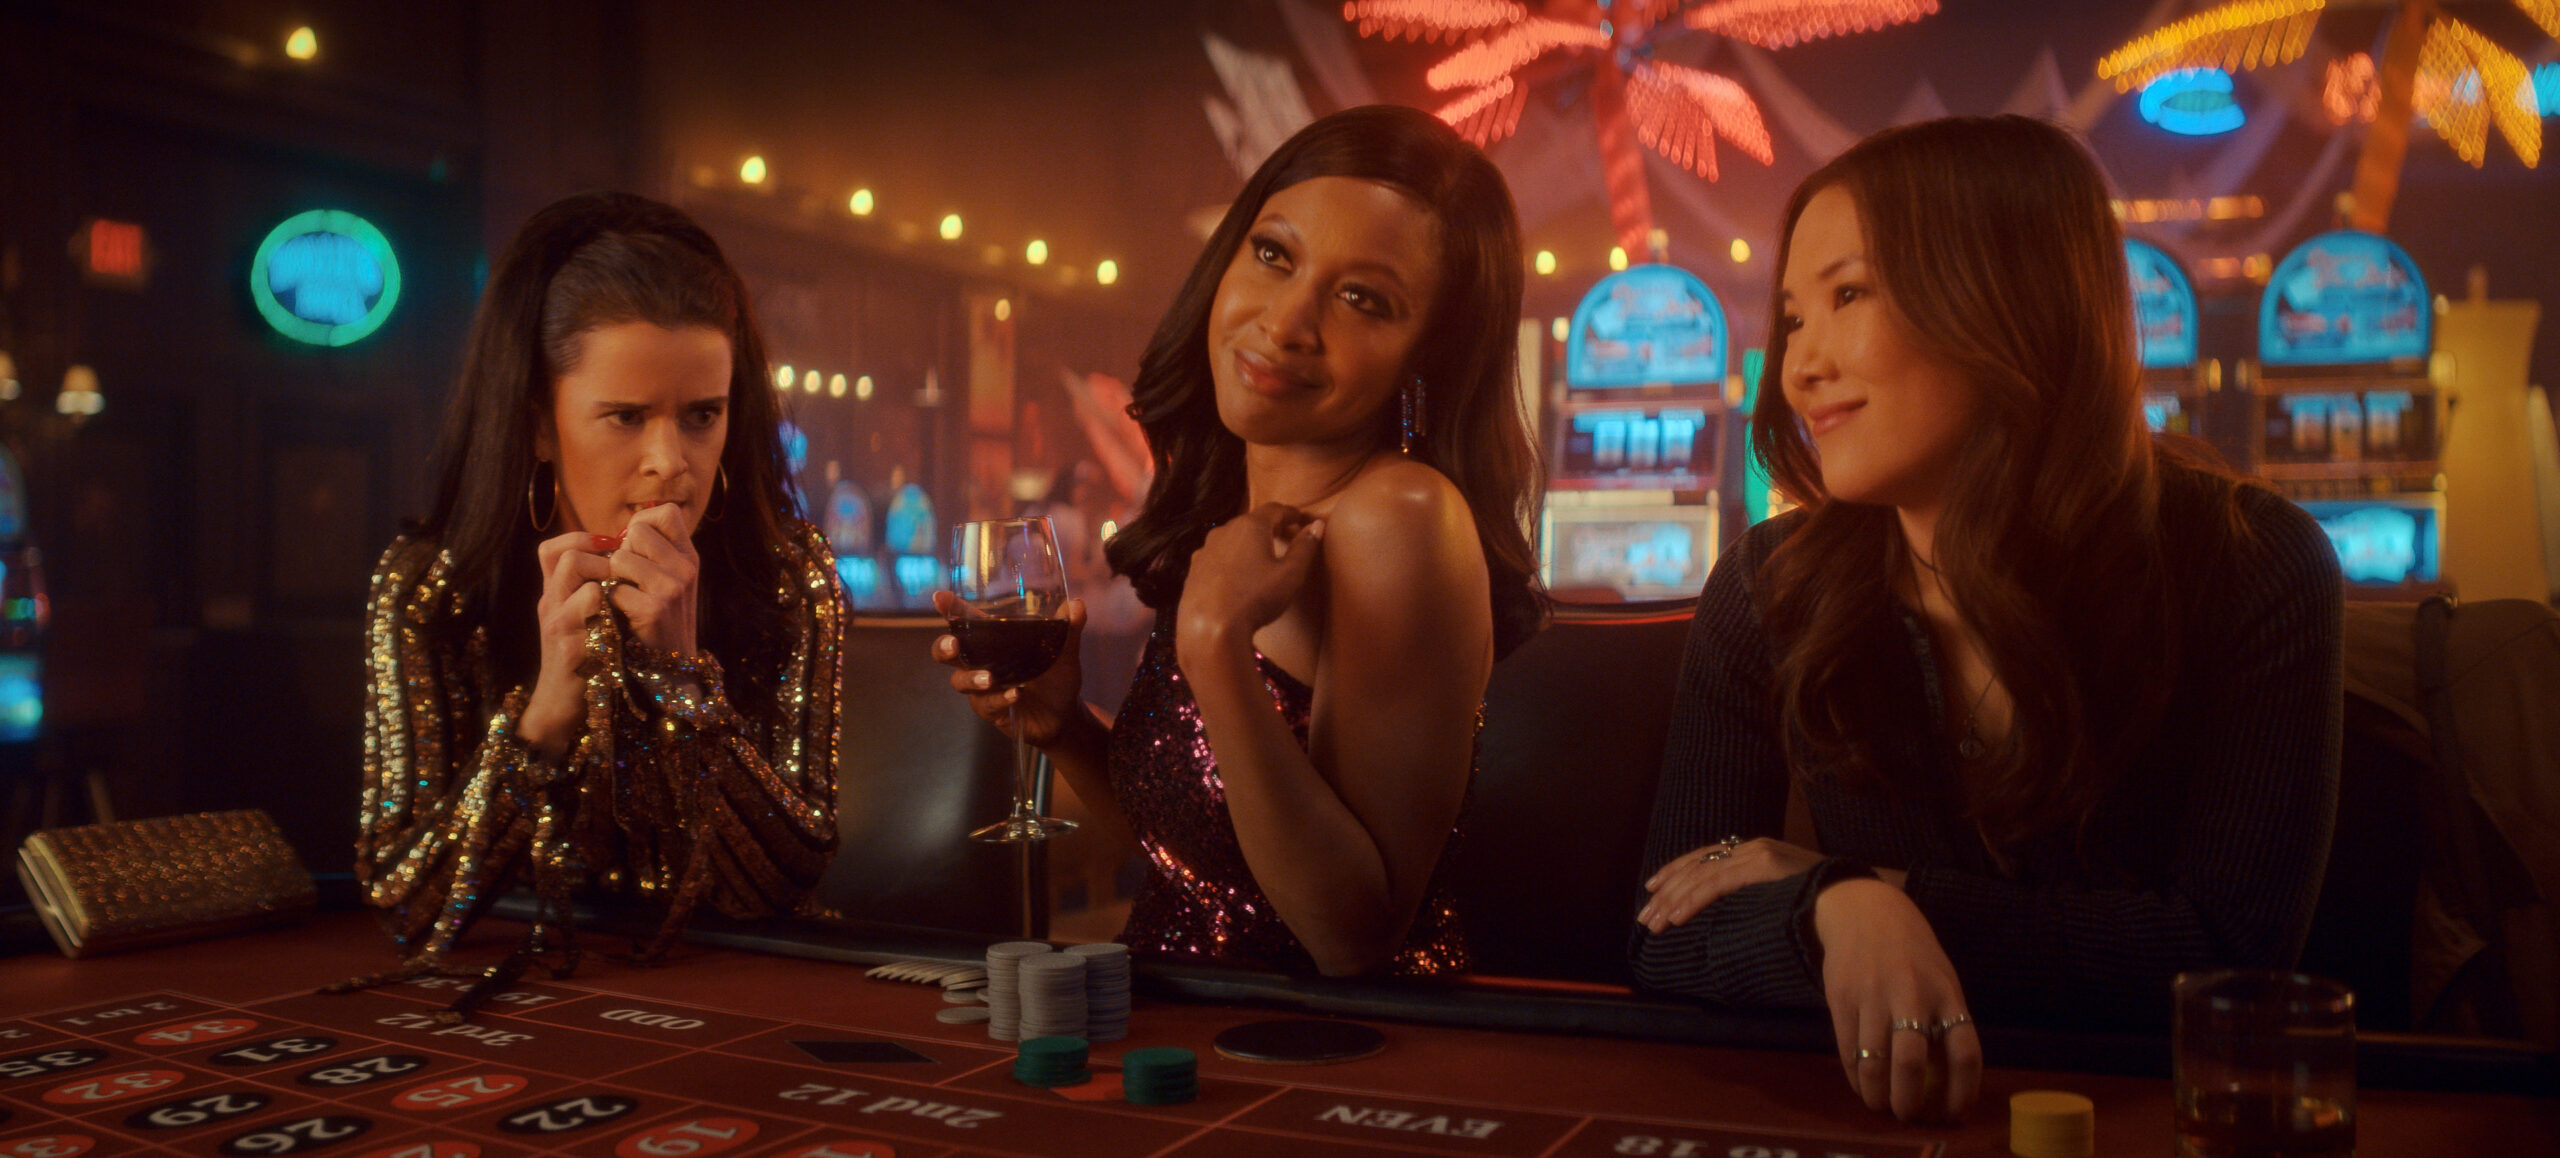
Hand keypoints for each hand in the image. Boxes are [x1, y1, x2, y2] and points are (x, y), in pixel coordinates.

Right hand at [521, 529, 618, 754]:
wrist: (565, 703)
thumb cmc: (586, 654)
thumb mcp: (586, 615)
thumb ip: (597, 586)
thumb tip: (628, 552)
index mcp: (556, 593)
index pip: (553, 548)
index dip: (581, 538)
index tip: (611, 549)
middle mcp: (551, 603)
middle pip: (568, 557)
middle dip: (603, 560)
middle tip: (624, 576)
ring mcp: (557, 626)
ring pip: (577, 581)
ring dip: (607, 583)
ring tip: (622, 598)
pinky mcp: (569, 651)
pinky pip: (587, 620)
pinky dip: (609, 617)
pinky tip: (622, 626)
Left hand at [608, 501, 700, 655]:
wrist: (670, 667)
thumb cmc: (661, 619)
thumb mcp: (671, 579)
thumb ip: (656, 552)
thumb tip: (629, 527)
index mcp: (689, 556)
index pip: (666, 513)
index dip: (644, 523)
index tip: (637, 546)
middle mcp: (686, 567)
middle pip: (637, 531)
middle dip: (623, 551)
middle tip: (628, 578)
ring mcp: (673, 587)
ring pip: (621, 558)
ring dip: (613, 578)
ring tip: (626, 597)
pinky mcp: (655, 609)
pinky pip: (614, 589)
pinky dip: (611, 602)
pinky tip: (623, 614)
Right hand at [933, 594, 1089, 747]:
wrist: (1065, 715)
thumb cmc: (1057, 677)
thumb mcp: (1066, 652)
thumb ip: (1069, 629)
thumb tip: (1076, 604)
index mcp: (993, 641)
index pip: (966, 621)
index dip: (950, 610)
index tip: (940, 598)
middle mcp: (981, 662)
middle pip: (947, 653)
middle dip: (944, 647)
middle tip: (954, 645)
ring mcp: (982, 688)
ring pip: (960, 682)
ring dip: (972, 678)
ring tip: (988, 678)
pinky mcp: (991, 711)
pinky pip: (986, 705)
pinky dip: (999, 700)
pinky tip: (1014, 696)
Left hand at [1176, 503, 1323, 658]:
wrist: (1209, 627)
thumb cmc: (1256, 598)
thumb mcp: (1290, 574)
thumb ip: (1305, 548)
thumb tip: (1317, 525)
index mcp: (1250, 526)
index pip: (1274, 509)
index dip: (1290, 513)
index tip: (1300, 519)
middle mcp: (1224, 531)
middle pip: (1251, 521)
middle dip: (1269, 526)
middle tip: (1284, 534)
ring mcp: (1205, 550)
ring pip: (1231, 539)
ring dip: (1247, 543)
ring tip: (1260, 556)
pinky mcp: (1194, 569)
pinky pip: (1217, 557)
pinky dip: (1231, 559)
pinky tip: (1235, 575)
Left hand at [1637, 836, 1823, 932]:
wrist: (1858, 897)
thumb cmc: (1824, 903)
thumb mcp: (1783, 893)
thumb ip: (1758, 895)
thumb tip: (1734, 914)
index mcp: (1756, 851)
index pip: (1705, 857)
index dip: (1676, 871)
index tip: (1654, 889)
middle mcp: (1753, 848)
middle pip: (1697, 867)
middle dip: (1667, 892)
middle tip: (1645, 916)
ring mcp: (1757, 855)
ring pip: (1701, 877)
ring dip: (1673, 902)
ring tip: (1654, 923)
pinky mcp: (1762, 867)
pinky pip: (1717, 885)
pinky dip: (1693, 901)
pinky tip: (1676, 918)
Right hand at [1813, 878, 1981, 1122]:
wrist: (1864, 910)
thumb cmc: (1912, 952)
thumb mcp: (1942, 978)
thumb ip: (1945, 1021)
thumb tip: (1947, 1080)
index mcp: (1947, 993)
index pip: (1964, 1051)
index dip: (1963, 1090)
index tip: (1954, 1112)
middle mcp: (1912, 995)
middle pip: (1912, 1062)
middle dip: (1909, 1101)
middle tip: (1908, 1115)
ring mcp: (1873, 996)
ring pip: (1874, 1063)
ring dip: (1877, 1095)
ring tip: (1881, 1106)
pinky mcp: (1841, 998)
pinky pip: (1848, 1050)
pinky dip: (1856, 1076)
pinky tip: (1861, 1084)